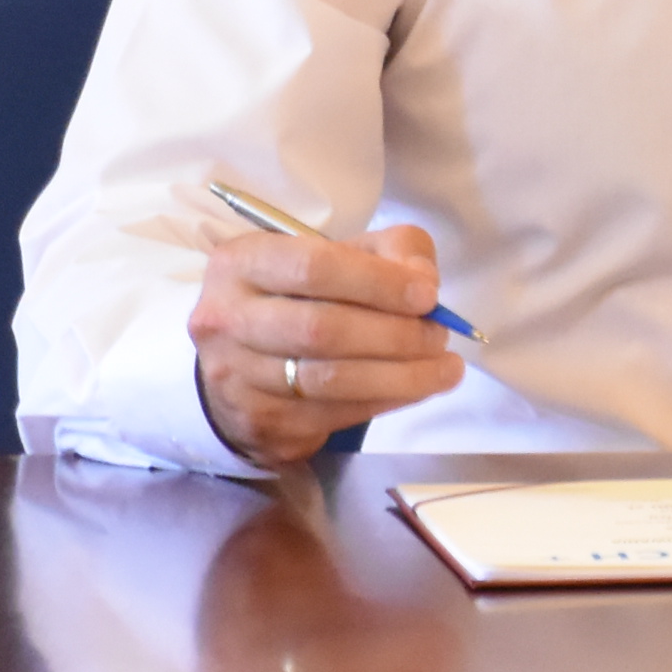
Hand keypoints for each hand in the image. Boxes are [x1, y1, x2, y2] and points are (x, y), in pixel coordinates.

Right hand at [187, 220, 465, 468]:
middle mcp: (226, 319)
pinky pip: (332, 415)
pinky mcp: (258, 421)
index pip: (314, 267)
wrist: (242, 360)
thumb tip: (422, 281)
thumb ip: (390, 250)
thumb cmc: (301, 295)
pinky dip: (385, 402)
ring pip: (329, 380)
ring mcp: (235, 377)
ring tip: (445, 369)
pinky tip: (416, 389)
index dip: (378, 283)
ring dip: (401, 376)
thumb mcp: (340, 253)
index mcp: (241, 262)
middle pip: (322, 329)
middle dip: (395, 335)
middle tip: (439, 336)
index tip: (427, 296)